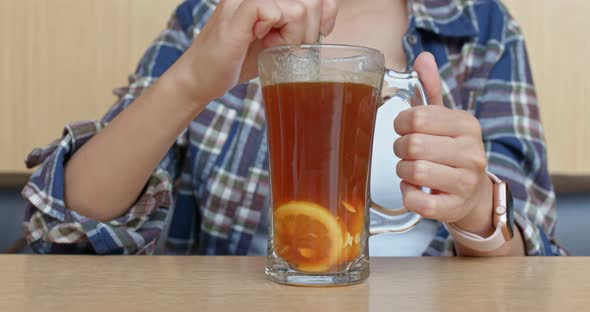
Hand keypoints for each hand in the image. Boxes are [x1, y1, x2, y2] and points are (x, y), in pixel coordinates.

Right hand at [174, 0, 337, 103]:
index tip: (314, 33)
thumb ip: (298, 26)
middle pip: (312, 1)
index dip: (325, 12)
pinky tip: (261, 43)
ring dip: (293, 36)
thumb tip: (326, 20)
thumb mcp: (276, 40)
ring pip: (298, 8)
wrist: (200, 78)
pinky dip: (276, 35)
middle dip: (309, 32)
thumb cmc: (238, 60)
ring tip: (272, 46)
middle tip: (287, 47)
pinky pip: (273, 12)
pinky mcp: (236, 13)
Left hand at [393, 52, 494, 236]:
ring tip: (412, 170)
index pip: (418, 117)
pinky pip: (416, 201)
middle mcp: (471, 153)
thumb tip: (423, 57)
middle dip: (400, 149)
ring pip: (413, 172)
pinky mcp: (452, 208)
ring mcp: (464, 182)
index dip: (401, 123)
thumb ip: (430, 89)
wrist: (473, 195)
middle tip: (407, 152)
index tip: (404, 129)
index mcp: (466, 125)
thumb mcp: (444, 120)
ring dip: (403, 171)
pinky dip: (407, 195)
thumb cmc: (451, 152)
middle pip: (413, 145)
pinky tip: (414, 190)